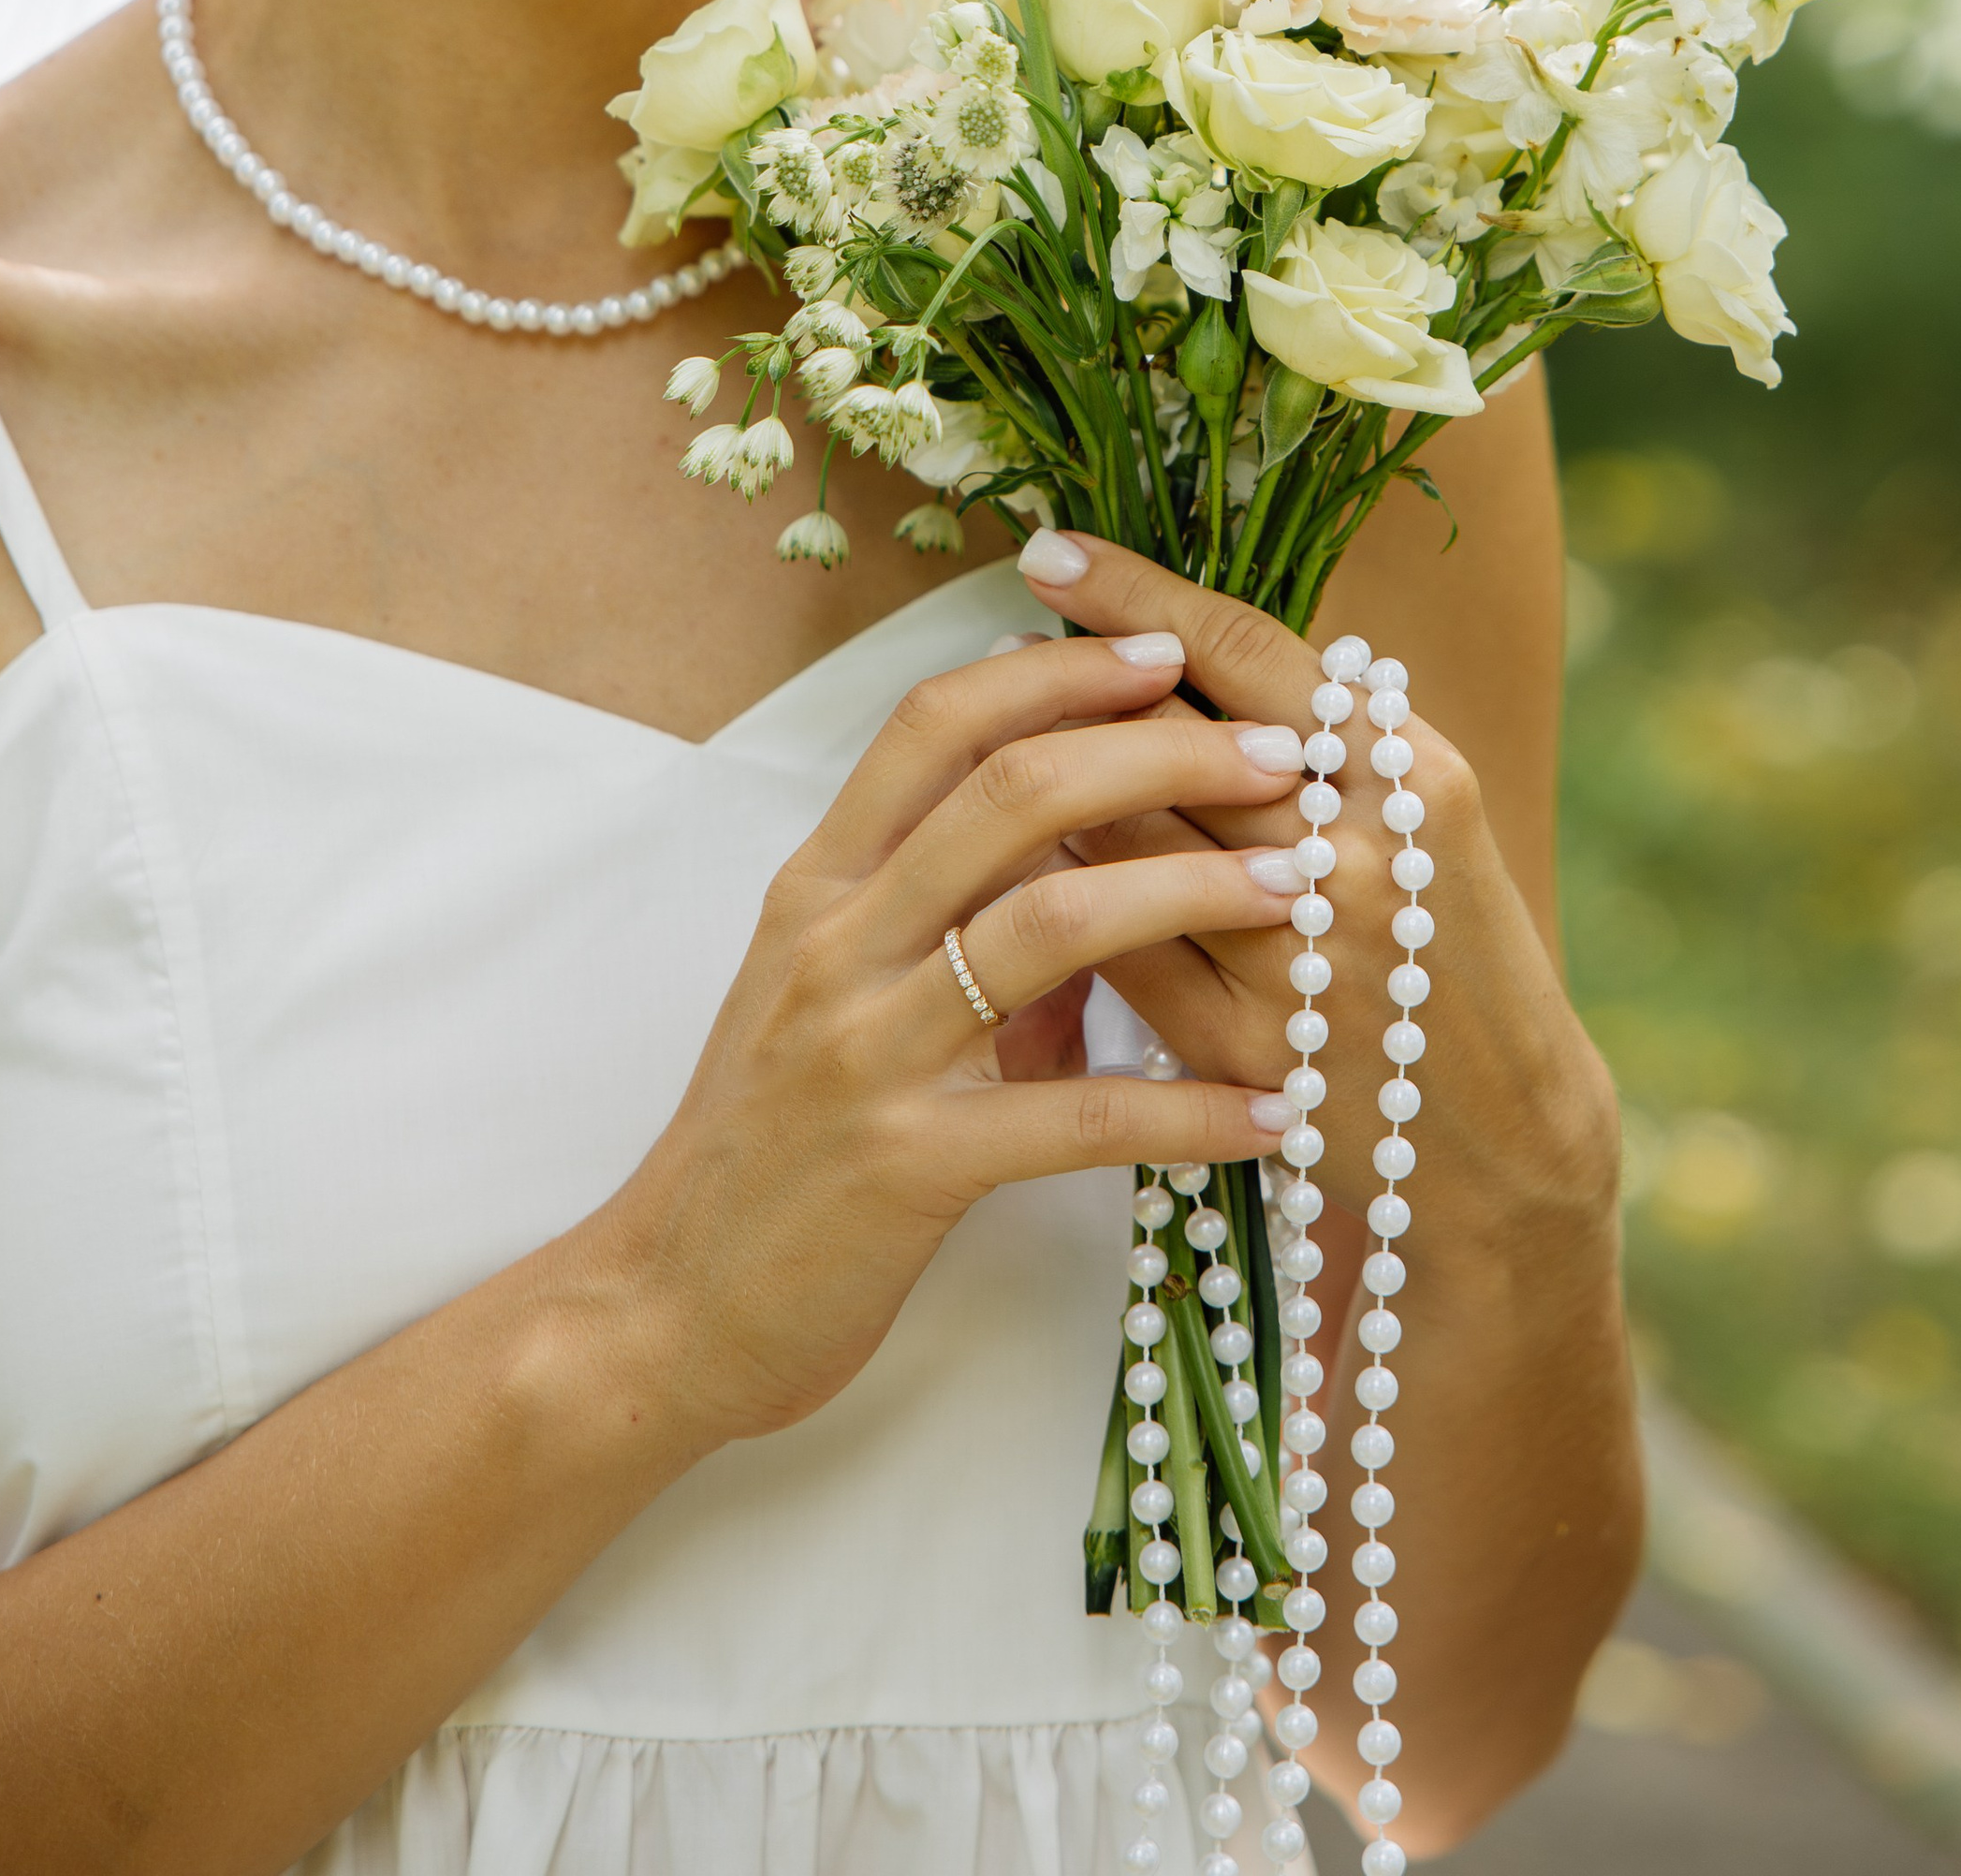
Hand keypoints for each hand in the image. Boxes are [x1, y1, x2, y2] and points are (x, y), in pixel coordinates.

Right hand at [585, 631, 1313, 1448]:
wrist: (663, 1306)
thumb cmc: (762, 1146)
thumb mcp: (832, 1000)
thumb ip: (949, 923)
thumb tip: (1089, 864)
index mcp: (820, 887)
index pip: (935, 724)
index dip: (1053, 673)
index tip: (1160, 655)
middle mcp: (839, 943)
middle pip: (1011, 792)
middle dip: (1158, 753)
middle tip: (1276, 756)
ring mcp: (869, 1050)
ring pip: (1053, 924)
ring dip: (1193, 892)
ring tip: (1297, 889)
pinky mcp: (909, 1166)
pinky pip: (1077, 1119)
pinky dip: (1187, 1108)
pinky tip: (1272, 1111)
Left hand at [1010, 531, 1618, 1262]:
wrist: (1504, 1141)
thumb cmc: (1450, 949)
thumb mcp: (1425, 816)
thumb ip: (1323, 732)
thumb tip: (1172, 636)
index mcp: (1410, 776)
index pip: (1248, 653)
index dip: (1138, 594)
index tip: (1050, 548)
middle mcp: (1358, 859)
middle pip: (1170, 741)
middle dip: (1073, 690)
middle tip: (1008, 645)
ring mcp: (1297, 958)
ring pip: (1124, 843)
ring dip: (1050, 792)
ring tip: (997, 749)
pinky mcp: (1244, 1050)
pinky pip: (1118, 951)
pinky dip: (1066, 902)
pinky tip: (1022, 870)